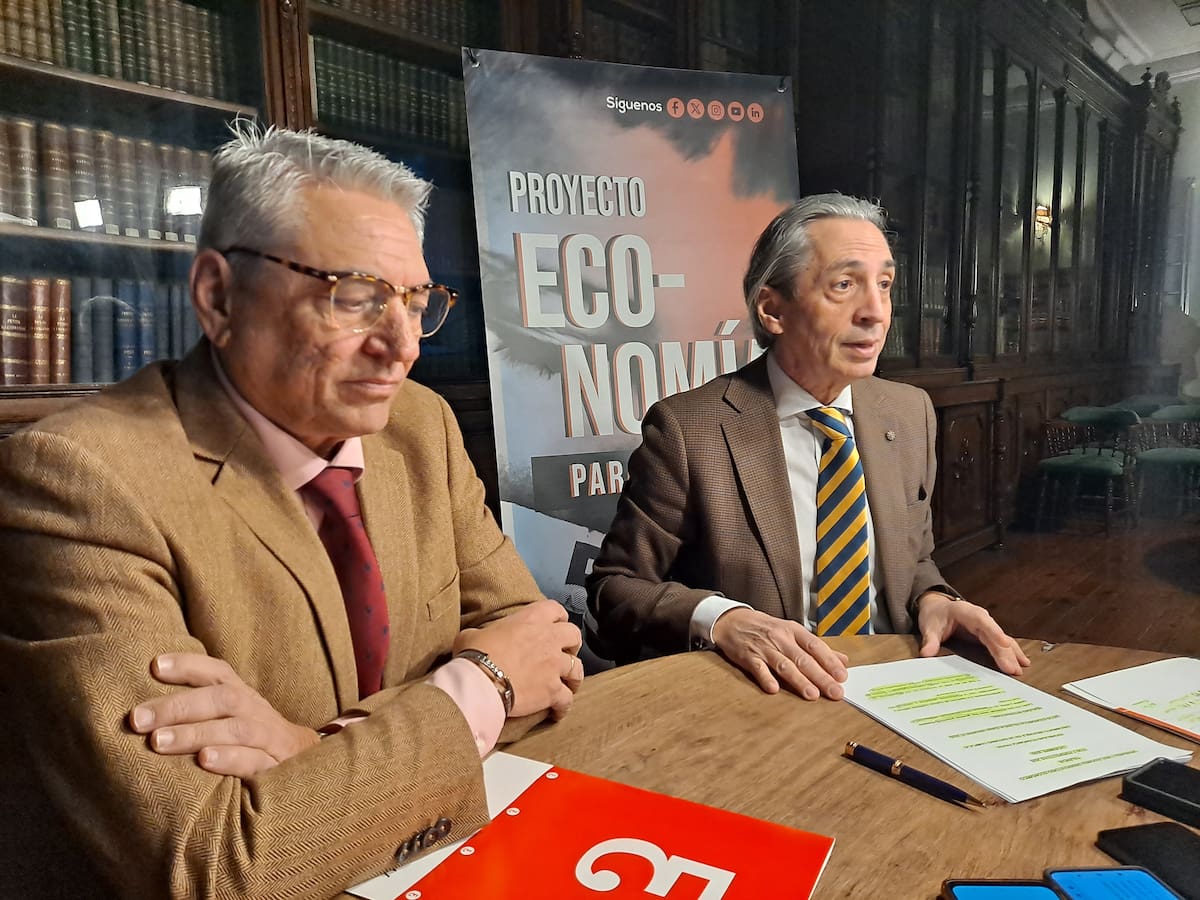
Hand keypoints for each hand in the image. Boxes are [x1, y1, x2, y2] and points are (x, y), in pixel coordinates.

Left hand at [129, 653, 318, 777]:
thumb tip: (145, 711)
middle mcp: (258, 712)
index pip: (218, 673)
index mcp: (244, 698)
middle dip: (178, 706)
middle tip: (138, 719)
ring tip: (158, 742)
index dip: (189, 666)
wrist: (308, 769)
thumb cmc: (254, 745)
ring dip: (195, 733)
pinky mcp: (279, 768)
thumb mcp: (232, 721)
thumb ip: (200, 712)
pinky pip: (256, 760)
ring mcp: (271, 739)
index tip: (154, 665)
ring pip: (236, 728)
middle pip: (223, 699)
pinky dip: (230, 759)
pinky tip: (204, 760)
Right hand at [455, 599, 582, 719]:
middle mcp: (548, 638)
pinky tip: (557, 711)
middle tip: (564, 653)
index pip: (555, 609)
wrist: (479, 681)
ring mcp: (553, 665)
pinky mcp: (553, 690)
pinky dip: (564, 706)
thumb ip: (481, 633)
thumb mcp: (471, 634)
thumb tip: (473, 639)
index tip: (555, 625)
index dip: (558, 617)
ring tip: (568, 684)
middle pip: (574, 635)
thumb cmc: (475, 655)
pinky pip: (567, 699)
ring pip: (577, 668)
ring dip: (574, 677)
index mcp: (531, 619)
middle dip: (572, 645)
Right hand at [710, 607, 849, 699]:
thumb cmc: (766, 629)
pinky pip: (758, 668)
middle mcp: (780, 638)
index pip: (815, 646)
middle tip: (835, 692)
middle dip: (820, 677)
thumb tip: (843, 660)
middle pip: (803, 659)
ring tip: (812, 695)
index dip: (829, 661)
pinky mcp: (748, 657)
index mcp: (793, 631)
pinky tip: (774, 689)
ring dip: (799, 680)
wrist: (734, 621)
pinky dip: (766, 678)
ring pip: (784, 665)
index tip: (842, 676)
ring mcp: (764, 648)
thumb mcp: (792, 632)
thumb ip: (817, 647)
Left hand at [915, 592, 1030, 675]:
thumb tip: (926, 654)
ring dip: (1011, 654)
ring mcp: (985, 625)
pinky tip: (1022, 662)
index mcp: (965, 611)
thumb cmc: (935, 615)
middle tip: (1013, 668)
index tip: (1003, 643)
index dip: (993, 632)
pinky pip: (1001, 643)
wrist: (937, 607)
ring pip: (1001, 639)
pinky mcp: (987, 634)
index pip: (981, 621)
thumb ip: (929, 640)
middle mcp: (979, 617)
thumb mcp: (928, 626)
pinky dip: (1011, 652)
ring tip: (1020, 668)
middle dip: (1005, 651)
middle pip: (995, 634)